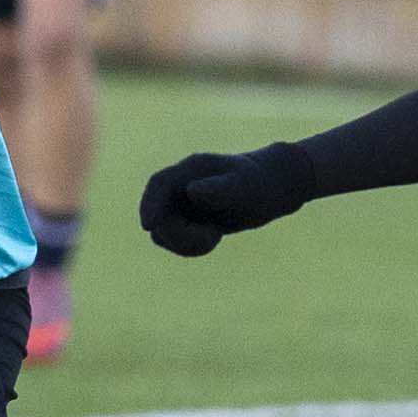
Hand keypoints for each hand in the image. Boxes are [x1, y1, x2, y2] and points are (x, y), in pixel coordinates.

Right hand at [140, 145, 309, 257]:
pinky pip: (174, 241)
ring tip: (215, 234)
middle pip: (158, 214)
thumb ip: (219, 189)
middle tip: (212, 236)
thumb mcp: (244, 186)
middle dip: (179, 234)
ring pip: (163, 232)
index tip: (148, 226)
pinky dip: (191, 246)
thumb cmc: (259, 184)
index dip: (149, 204)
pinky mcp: (185, 221)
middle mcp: (181, 186)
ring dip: (186, 243)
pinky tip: (213, 236)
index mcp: (190, 170)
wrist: (270, 189)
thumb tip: (191, 191)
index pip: (159, 184)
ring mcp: (181, 204)